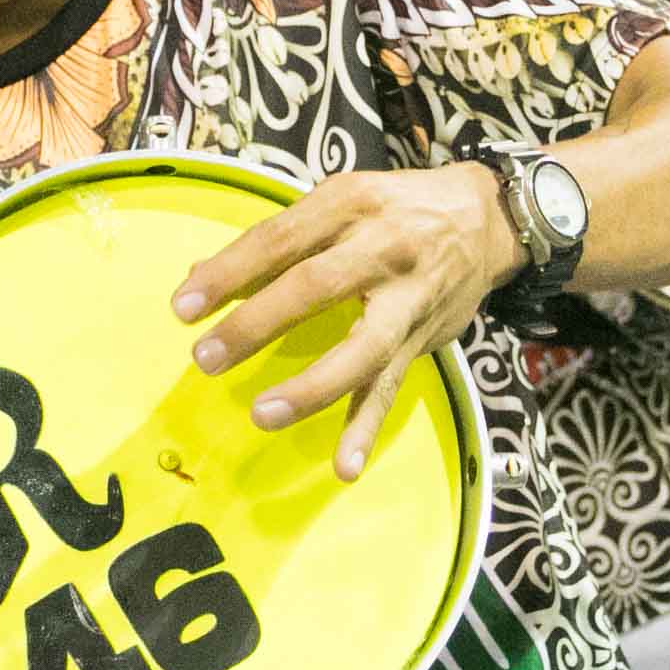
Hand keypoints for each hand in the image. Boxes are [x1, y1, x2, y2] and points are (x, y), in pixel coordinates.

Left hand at [173, 166, 524, 480]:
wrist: (486, 221)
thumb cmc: (395, 209)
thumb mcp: (339, 202)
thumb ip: (275, 241)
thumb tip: (198, 278)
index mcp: (351, 203)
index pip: (280, 239)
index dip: (230, 272)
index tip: (183, 307)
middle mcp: (383, 247)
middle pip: (315, 286)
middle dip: (257, 323)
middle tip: (206, 356)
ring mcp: (407, 298)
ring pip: (361, 347)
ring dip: (312, 386)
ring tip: (264, 414)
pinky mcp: (420, 339)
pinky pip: (391, 387)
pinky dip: (367, 428)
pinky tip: (344, 467)